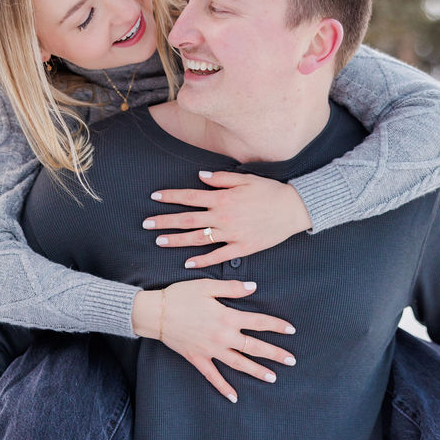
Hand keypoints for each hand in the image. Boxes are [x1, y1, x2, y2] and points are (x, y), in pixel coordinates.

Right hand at [131, 279, 295, 402]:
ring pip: (238, 363)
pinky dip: (223, 387)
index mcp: (227, 317)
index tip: (291, 330)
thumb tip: (253, 287)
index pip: (258, 322)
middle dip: (274, 354)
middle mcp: (222, 336)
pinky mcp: (198, 358)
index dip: (276, 326)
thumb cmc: (181, 296)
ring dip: (256, 371)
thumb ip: (232, 288)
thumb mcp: (207, 286)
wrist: (156, 313)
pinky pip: (213, 376)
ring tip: (273, 378)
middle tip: (292, 360)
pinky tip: (233, 397)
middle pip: (254, 347)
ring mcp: (211, 350)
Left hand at [144, 171, 312, 268]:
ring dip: (177, 240)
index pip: (190, 197)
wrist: (293, 209)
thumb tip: (200, 176)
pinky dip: (202, 260)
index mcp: (222, 198)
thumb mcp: (245, 178)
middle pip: (187, 219)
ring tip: (159, 241)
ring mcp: (232, 234)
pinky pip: (218, 256)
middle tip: (146, 224)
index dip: (171, 196)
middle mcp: (223, 217)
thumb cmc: (269, 191)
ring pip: (198, 238)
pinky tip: (187, 263)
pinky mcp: (242, 247)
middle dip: (164, 221)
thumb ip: (221, 178)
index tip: (154, 197)